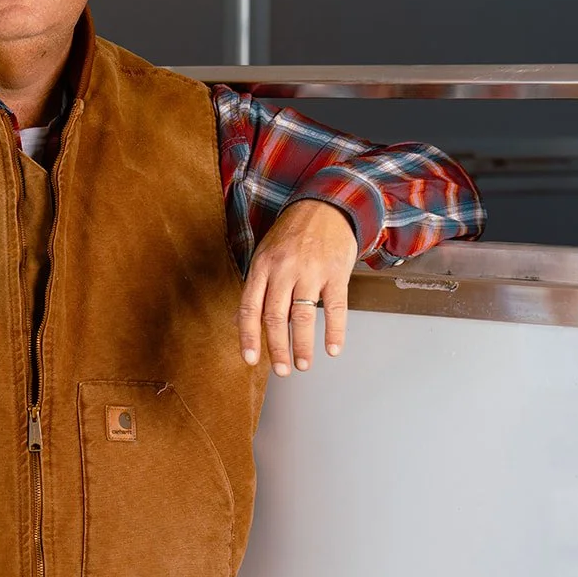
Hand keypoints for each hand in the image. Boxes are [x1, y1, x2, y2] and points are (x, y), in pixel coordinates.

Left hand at [238, 200, 358, 376]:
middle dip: (276, 348)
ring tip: (302, 364)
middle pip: (275, 316)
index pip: (250, 307)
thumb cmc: (291, 234)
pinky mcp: (336, 272)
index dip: (248, 336)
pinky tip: (332, 348)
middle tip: (281, 371)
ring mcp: (311, 271)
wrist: (324, 205)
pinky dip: (335, 331)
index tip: (250, 360)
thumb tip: (241, 321)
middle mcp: (283, 270)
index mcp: (262, 267)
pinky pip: (336, 307)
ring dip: (301, 345)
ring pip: (302, 316)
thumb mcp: (265, 254)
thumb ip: (256, 286)